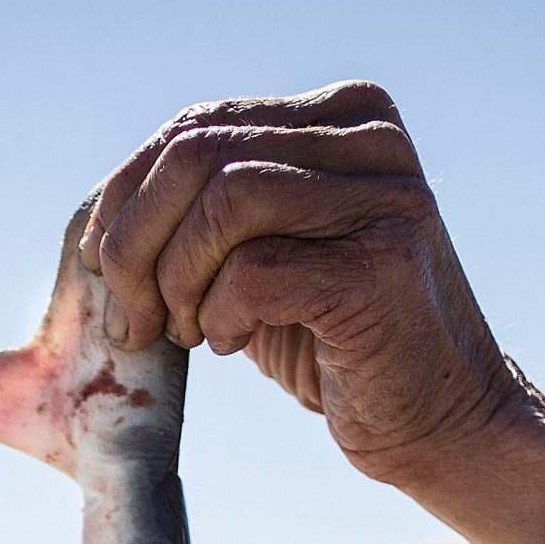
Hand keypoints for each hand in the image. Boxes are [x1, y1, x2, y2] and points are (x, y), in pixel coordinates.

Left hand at [81, 81, 544, 543]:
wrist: (443, 425)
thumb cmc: (342, 348)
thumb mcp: (265, 262)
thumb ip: (209, 216)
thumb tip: (101, 216)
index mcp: (344, 118)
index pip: (199, 125)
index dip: (127, 196)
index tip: (103, 267)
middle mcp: (371, 142)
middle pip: (199, 154)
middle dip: (135, 241)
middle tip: (127, 318)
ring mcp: (385, 199)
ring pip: (223, 202)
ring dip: (175, 279)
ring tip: (186, 331)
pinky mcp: (380, 268)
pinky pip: (254, 270)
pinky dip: (223, 314)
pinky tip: (235, 343)